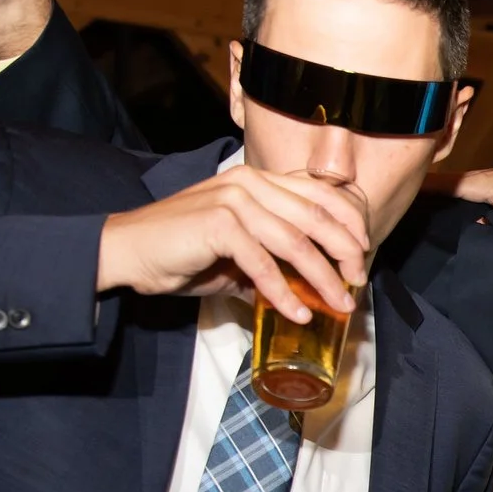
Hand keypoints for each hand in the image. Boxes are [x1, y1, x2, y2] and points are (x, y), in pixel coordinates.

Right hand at [96, 167, 371, 317]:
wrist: (128, 252)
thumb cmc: (183, 252)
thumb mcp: (236, 253)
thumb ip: (271, 259)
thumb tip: (306, 288)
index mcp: (257, 180)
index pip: (318, 192)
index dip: (347, 220)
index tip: (364, 250)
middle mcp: (248, 182)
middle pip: (315, 215)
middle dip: (344, 251)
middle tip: (359, 280)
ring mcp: (233, 199)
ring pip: (295, 240)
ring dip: (322, 277)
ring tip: (339, 302)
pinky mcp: (218, 224)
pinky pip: (263, 263)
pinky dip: (284, 291)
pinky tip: (298, 311)